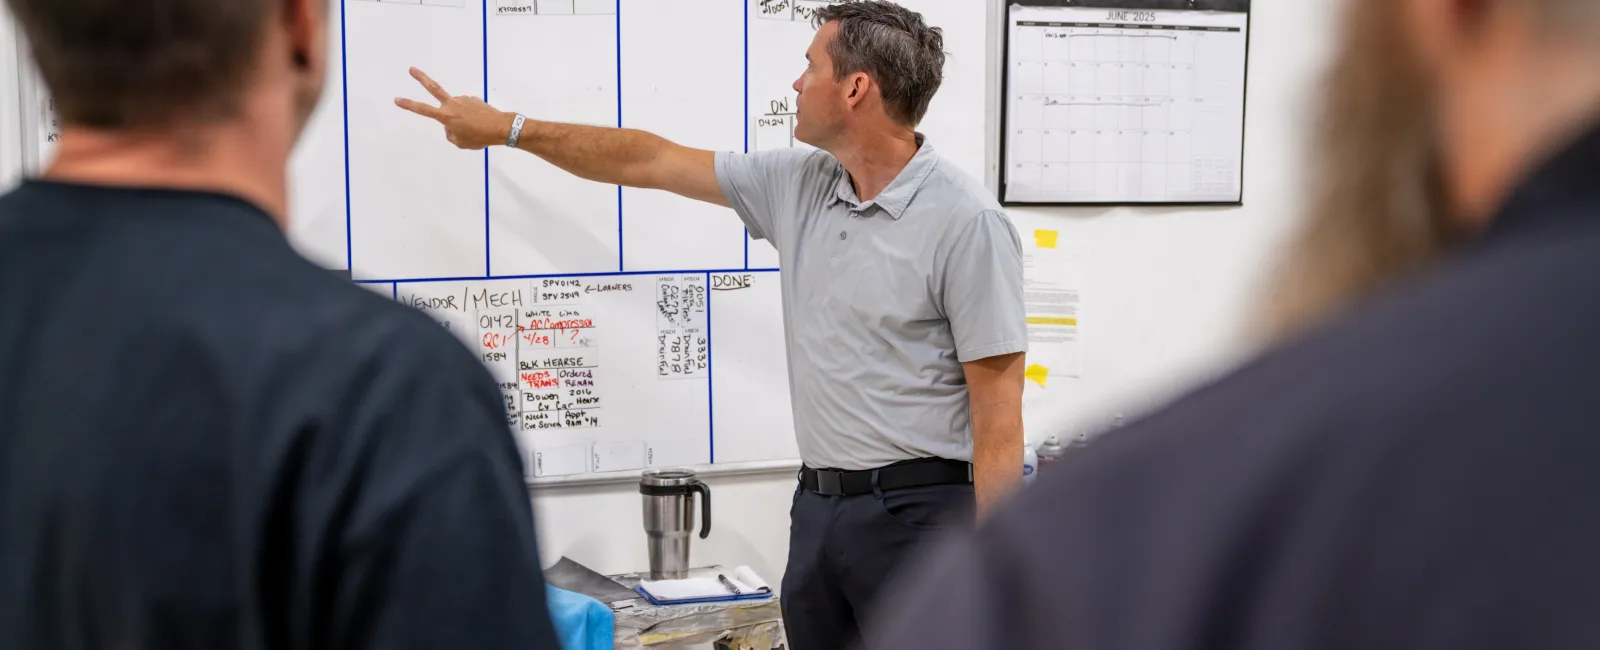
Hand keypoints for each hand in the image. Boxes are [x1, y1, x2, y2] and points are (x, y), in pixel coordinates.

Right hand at [394, 67, 513, 149]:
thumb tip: (450, 124)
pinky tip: (479, 121)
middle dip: (421, 78)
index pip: (423, 110)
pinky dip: (470, 116)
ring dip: (461, 118)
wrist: (501, 127)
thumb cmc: (479, 137)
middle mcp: (453, 104)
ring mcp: (463, 99)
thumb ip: (450, 133)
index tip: (397, 99)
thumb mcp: (459, 142)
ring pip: (456, 110)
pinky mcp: (473, 99)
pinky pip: (467, 110)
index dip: (409, 105)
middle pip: (434, 88)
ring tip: (474, 127)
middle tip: (411, 69)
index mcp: (446, 116)